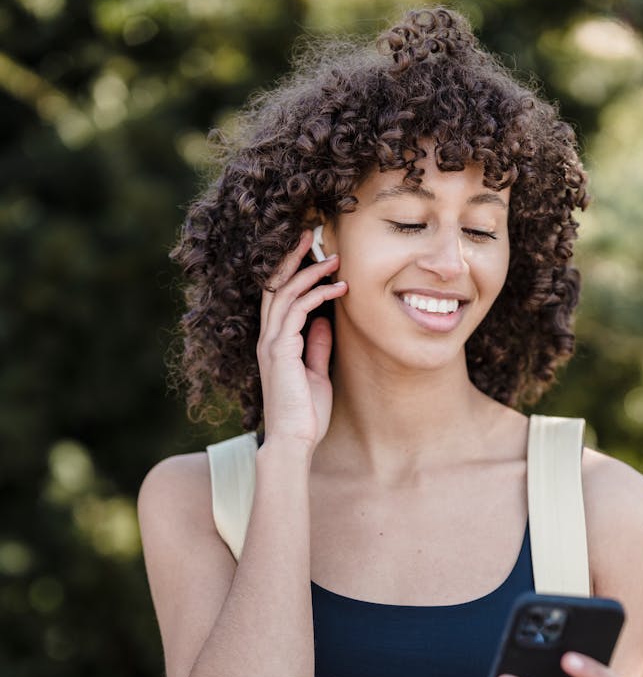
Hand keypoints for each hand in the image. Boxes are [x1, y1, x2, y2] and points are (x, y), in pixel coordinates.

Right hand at [257, 229, 347, 448]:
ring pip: (284, 293)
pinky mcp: (281, 351)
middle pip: (274, 287)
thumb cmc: (305, 416)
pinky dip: (317, 294)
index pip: (278, 299)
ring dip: (310, 271)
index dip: (291, 273)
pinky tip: (338, 287)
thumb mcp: (316, 375)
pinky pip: (296, 311)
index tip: (312, 254)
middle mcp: (268, 340)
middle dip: (292, 258)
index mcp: (275, 345)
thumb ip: (317, 348)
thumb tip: (324, 323)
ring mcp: (272, 344)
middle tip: (310, 234)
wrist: (293, 442)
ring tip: (334, 257)